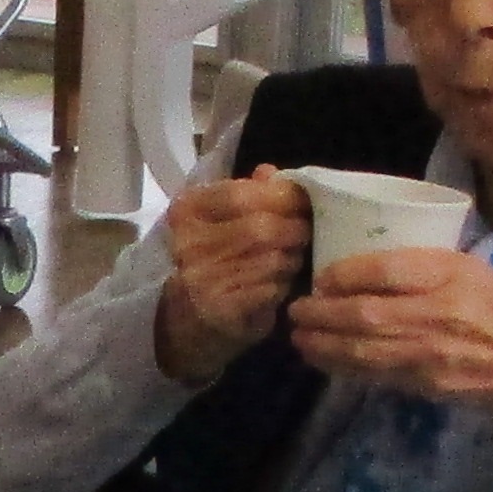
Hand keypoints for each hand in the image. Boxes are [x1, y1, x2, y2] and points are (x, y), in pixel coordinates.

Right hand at [150, 169, 308, 383]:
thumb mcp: (224, 220)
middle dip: (294, 228)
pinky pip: (271, 288)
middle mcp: (187, 242)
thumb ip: (247, 193)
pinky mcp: (220, 309)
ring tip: (293, 258)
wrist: (190, 320)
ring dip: (291, 258)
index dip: (280, 195)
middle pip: (261, 227)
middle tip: (306, 232)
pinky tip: (282, 283)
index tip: (302, 199)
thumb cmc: (215, 260)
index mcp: (186, 210)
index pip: (241, 194)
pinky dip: (283, 284)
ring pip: (271, 259)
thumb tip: (270, 171)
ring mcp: (201, 278)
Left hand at [281, 242, 492, 419]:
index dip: (345, 273)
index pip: (387, 270)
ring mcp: (430, 352)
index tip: (321, 276)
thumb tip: (377, 262)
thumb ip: (433, 266)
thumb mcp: (480, 269)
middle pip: (365, 313)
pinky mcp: (426, 383)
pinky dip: (343, 367)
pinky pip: (375, 374)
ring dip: (324, 344)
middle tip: (296, 310)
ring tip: (299, 338)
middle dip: (322, 313)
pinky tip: (324, 360)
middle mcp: (438, 312)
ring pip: (362, 348)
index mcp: (453, 275)